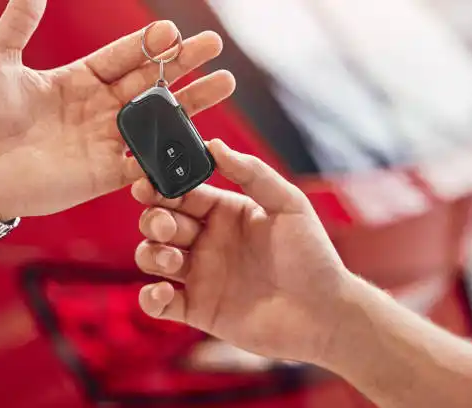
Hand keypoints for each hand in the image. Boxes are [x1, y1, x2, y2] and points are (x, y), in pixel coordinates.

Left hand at [0, 0, 234, 219]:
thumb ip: (19, 24)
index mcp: (79, 79)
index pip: (123, 56)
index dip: (148, 44)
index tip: (171, 30)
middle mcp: (99, 108)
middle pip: (151, 82)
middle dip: (182, 63)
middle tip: (214, 46)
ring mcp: (105, 141)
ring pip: (157, 119)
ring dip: (190, 103)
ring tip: (223, 84)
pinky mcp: (106, 173)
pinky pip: (144, 162)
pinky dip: (168, 152)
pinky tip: (197, 139)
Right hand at [132, 140, 350, 364]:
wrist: (325, 314)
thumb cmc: (312, 256)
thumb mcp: (288, 204)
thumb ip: (251, 171)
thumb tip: (213, 144)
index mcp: (224, 212)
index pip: (181, 193)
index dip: (160, 188)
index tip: (146, 184)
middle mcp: (207, 241)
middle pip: (159, 223)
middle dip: (154, 220)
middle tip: (167, 227)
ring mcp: (200, 276)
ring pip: (152, 258)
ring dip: (151, 254)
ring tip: (173, 259)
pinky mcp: (197, 309)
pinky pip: (159, 304)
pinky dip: (151, 298)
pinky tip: (165, 292)